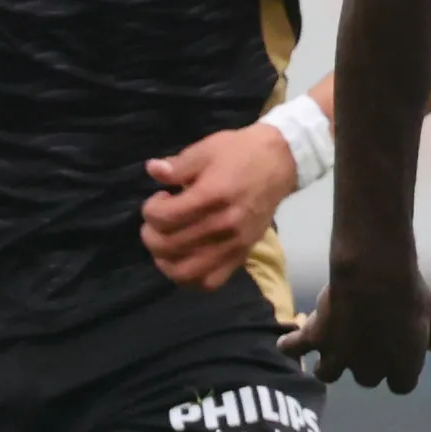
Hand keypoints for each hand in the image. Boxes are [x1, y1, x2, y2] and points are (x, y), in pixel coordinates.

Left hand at [142, 123, 300, 289]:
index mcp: (212, 196)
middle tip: (157, 221)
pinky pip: (211, 281)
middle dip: (151, 234)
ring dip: (166, 261)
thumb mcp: (206, 149)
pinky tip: (185, 259)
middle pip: (169, 246)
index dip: (150, 209)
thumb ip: (177, 165)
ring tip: (166, 243)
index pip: (165, 217)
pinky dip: (191, 278)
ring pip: (186, 272)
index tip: (160, 198)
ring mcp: (233, 245)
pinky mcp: (242, 255)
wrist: (279, 162)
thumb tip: (152, 170)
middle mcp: (223, 226)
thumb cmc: (240, 153)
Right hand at [279, 251, 430, 392]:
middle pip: (365, 378)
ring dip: (328, 364)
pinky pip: (296, 349)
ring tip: (328, 350)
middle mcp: (370, 370)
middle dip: (364, 362)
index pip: (401, 385)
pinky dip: (292, 346)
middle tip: (364, 339)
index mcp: (403, 367)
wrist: (376, 274)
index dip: (398, 370)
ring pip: (328, 374)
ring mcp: (340, 357)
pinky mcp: (318, 339)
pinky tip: (289, 342)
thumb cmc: (409, 291)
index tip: (395, 354)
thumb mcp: (429, 312)